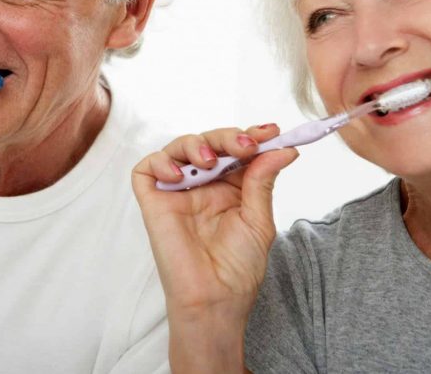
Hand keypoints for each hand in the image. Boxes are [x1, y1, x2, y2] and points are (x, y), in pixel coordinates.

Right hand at [132, 124, 298, 371]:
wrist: (216, 299)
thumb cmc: (238, 268)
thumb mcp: (259, 219)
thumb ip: (263, 180)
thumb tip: (283, 148)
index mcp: (231, 188)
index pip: (237, 150)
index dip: (251, 136)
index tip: (271, 132)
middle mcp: (203, 186)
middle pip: (209, 143)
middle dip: (228, 137)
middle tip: (245, 145)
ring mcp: (177, 192)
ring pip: (178, 148)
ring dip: (196, 144)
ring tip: (210, 161)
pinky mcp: (154, 202)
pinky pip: (147, 169)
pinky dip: (161, 162)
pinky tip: (180, 176)